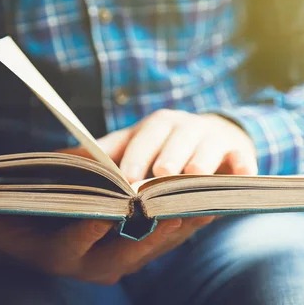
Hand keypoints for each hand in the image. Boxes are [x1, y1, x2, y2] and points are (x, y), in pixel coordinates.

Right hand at [0, 213, 213, 284]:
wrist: (40, 251)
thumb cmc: (18, 234)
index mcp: (60, 257)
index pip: (76, 242)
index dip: (91, 226)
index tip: (111, 209)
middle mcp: (95, 265)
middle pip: (127, 245)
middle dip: (152, 224)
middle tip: (174, 203)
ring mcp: (122, 262)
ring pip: (155, 244)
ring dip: (178, 223)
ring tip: (203, 200)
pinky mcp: (141, 254)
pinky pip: (169, 241)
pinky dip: (187, 224)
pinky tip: (208, 204)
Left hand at [61, 109, 257, 182]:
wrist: (214, 136)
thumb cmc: (165, 148)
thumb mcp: (134, 145)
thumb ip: (105, 153)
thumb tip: (60, 159)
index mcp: (158, 125)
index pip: (144, 136)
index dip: (135, 156)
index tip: (124, 179)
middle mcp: (186, 127)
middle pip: (176, 139)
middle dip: (168, 156)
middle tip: (159, 176)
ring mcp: (214, 138)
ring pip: (208, 147)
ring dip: (201, 161)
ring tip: (192, 177)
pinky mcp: (240, 151)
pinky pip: (243, 158)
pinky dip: (243, 167)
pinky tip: (242, 177)